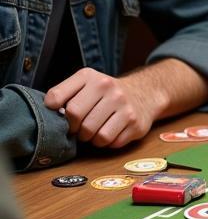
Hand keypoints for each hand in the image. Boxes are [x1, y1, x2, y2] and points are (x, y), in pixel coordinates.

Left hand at [45, 68, 163, 148]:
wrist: (145, 93)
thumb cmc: (107, 93)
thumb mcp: (85, 84)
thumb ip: (64, 95)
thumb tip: (50, 117)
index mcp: (90, 76)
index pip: (56, 98)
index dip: (55, 112)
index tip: (63, 115)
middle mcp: (109, 87)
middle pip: (75, 118)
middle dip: (74, 128)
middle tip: (80, 127)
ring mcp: (124, 105)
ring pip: (93, 134)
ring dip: (90, 138)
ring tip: (95, 130)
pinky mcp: (135, 123)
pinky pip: (110, 142)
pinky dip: (106, 142)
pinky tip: (110, 131)